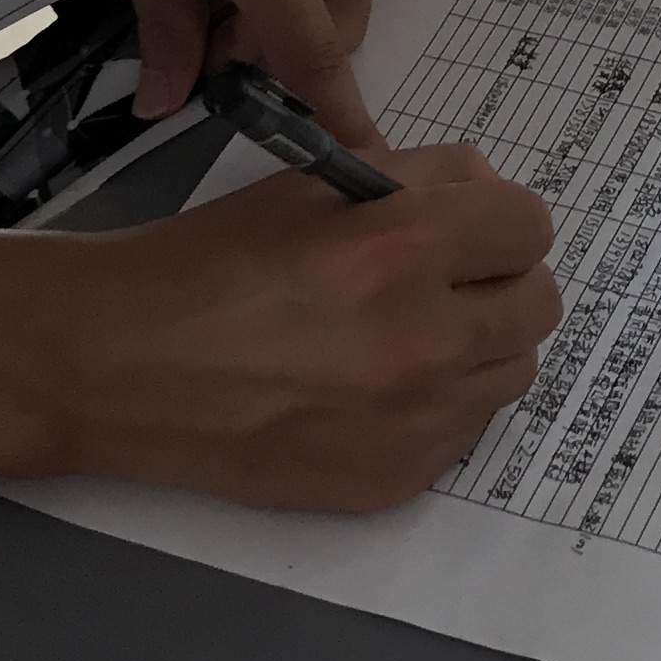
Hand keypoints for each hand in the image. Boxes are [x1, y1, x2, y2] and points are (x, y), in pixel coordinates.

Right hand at [43, 146, 559, 505]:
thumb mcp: (311, 186)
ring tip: (407, 335)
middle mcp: (422, 342)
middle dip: (499, 280)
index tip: (468, 227)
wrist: (121, 368)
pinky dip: (440, 406)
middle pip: (539, 304)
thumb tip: (488, 192)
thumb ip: (419, 178)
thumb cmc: (208, 264)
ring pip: (513, 372)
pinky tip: (376, 389)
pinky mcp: (392, 482)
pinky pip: (466, 432)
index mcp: (400, 250)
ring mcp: (412, 423)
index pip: (529, 225)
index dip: (500, 218)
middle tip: (442, 279)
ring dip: (479, 347)